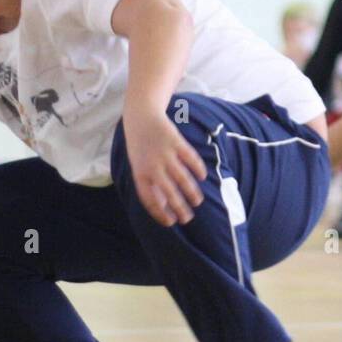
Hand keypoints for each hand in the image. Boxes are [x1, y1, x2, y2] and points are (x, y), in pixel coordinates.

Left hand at [123, 110, 207, 226]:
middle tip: (188, 218)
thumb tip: (164, 207)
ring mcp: (165, 154)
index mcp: (140, 174)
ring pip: (182, 178)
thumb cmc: (140, 148)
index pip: (150, 199)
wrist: (141, 119)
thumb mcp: (139, 167)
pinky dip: (198, 169)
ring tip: (197, 201)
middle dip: (179, 208)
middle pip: (168, 192)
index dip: (160, 213)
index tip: (171, 222)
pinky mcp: (176, 142)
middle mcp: (152, 166)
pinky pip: (190, 159)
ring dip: (191, 192)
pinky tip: (202, 177)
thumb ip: (150, 185)